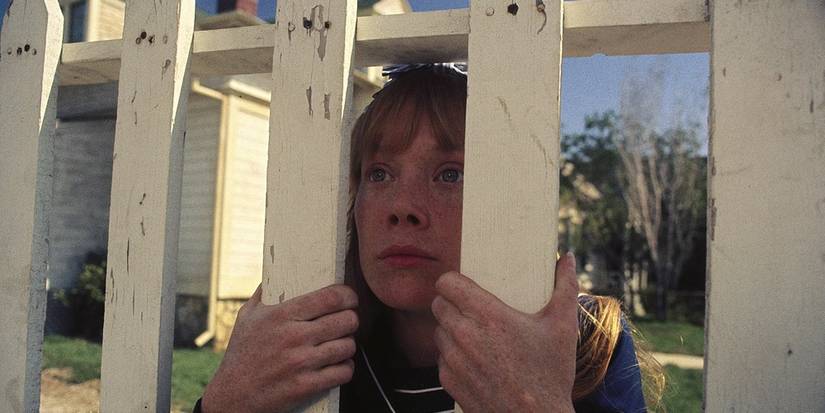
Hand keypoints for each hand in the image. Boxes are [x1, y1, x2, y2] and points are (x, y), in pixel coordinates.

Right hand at [201, 284, 358, 412]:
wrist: (232, 396)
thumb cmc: (241, 353)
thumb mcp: (247, 316)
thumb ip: (264, 292)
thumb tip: (277, 269)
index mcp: (281, 315)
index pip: (331, 298)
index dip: (348, 296)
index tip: (349, 299)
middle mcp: (293, 337)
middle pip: (346, 320)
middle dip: (351, 320)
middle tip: (346, 322)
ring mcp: (300, 363)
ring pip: (348, 346)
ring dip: (348, 345)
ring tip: (340, 344)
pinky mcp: (305, 386)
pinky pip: (344, 372)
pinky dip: (345, 368)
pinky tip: (337, 365)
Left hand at [431, 253, 578, 412]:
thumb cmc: (551, 374)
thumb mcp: (563, 327)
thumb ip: (566, 287)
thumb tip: (567, 258)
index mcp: (488, 316)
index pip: (446, 283)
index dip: (452, 281)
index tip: (463, 284)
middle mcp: (465, 336)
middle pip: (438, 305)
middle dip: (451, 304)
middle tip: (470, 308)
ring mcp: (454, 360)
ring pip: (438, 332)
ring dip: (450, 329)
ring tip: (473, 333)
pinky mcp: (449, 381)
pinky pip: (441, 358)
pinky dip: (452, 356)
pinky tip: (473, 359)